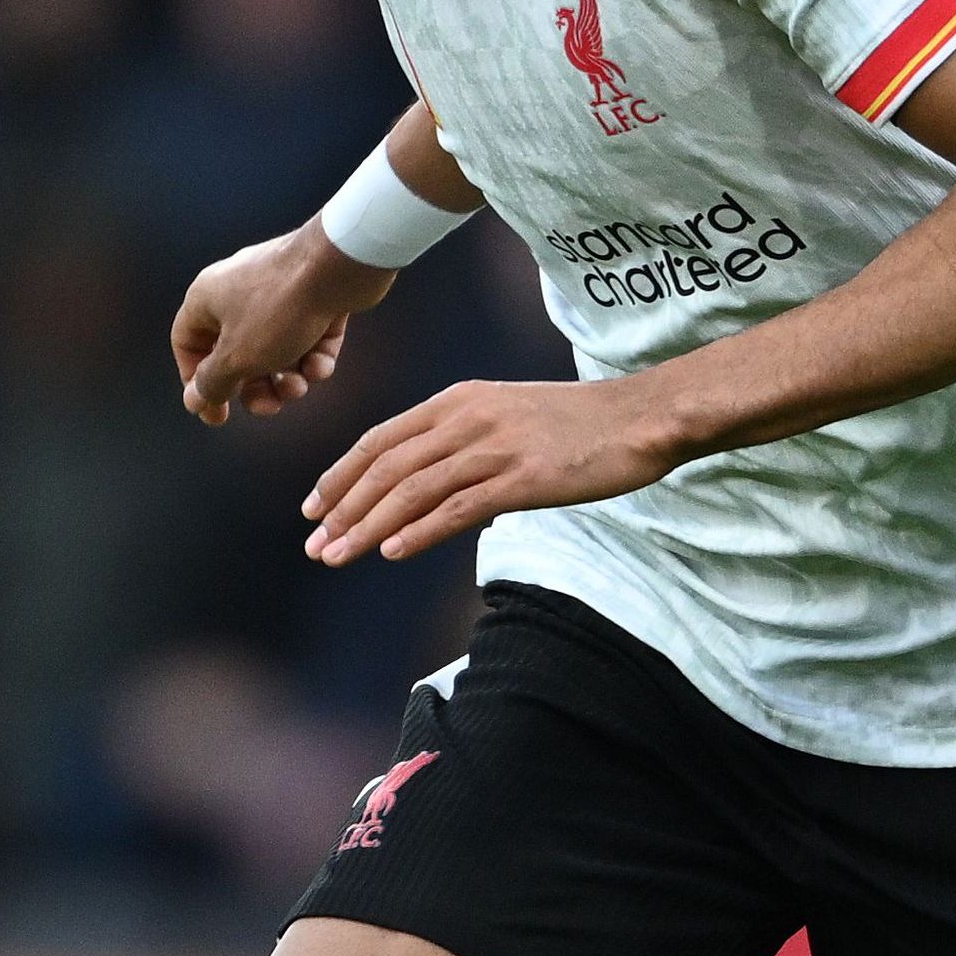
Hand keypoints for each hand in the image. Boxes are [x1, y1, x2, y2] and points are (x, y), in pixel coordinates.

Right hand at [173, 229, 395, 425]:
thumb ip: (213, 382)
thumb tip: (194, 399)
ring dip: (287, 377)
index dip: (197, 382)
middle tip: (270, 406)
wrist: (338, 266)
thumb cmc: (278, 308)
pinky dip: (313, 356)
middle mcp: (238, 291)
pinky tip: (322, 365)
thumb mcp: (238, 357)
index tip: (215, 413)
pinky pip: (307, 336)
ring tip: (299, 385)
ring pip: (276, 349)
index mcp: (207, 298)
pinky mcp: (315, 296)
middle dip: (254, 387)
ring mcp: (278, 292)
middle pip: (237, 354)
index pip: (188, 344)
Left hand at [304, 379, 685, 563]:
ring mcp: (494, 447)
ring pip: (411, 491)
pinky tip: (391, 552)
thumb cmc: (581, 424)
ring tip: (338, 556)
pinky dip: (418, 531)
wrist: (641, 418)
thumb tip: (433, 480)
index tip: (315, 507)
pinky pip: (457, 508)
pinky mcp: (523, 478)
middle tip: (314, 545)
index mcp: (460, 399)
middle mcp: (467, 418)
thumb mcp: (511, 415)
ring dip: (367, 527)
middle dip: (343, 508)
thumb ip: (467, 438)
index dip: (342, 475)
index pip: (381, 439)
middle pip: (386, 467)